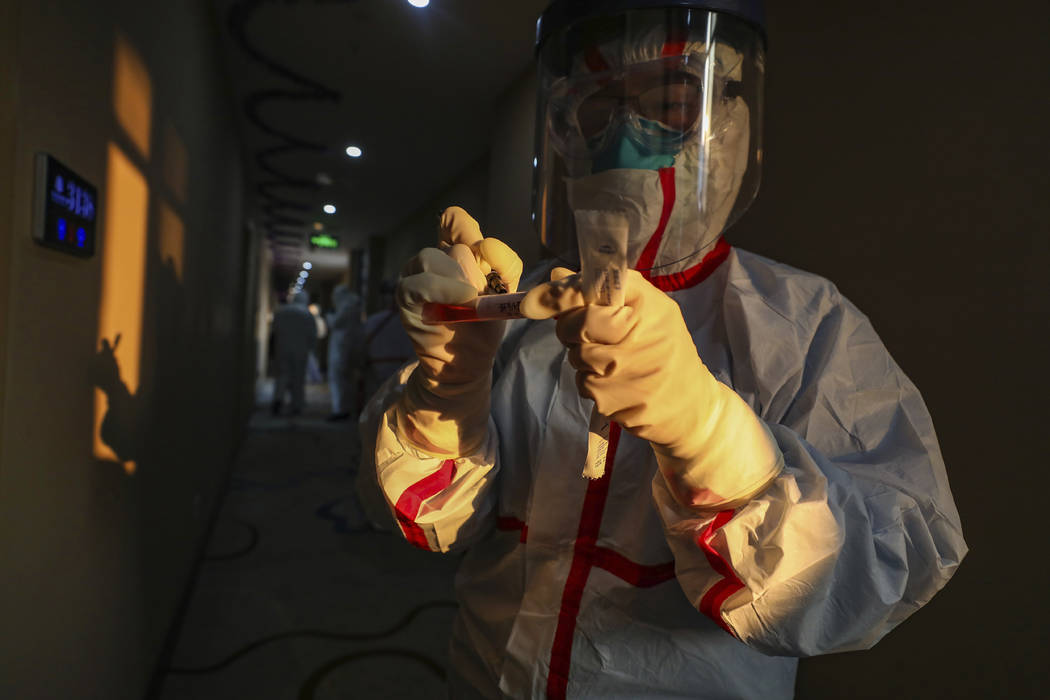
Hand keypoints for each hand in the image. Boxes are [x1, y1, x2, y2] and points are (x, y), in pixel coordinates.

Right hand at [395, 207, 522, 455]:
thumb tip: (486, 243)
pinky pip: (420, 282)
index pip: (454, 222)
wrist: (466, 361)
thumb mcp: (503, 292)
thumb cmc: (483, 324)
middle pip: (456, 247)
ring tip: (470, 304)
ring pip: (434, 257)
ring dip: (458, 280)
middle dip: (474, 272)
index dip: (466, 229)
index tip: (484, 252)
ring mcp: (415, 274)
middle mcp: (433, 259)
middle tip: (481, 299)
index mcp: (455, 252)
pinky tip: (463, 300)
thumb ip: (503, 264)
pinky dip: (444, 289)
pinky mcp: (405, 295)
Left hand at [523, 268, 781, 508]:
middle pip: (571, 327)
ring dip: (584, 357)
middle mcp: (628, 338)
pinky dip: (592, 381)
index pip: (583, 296)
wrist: (691, 404)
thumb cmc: (668, 347)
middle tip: (592, 333)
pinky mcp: (606, 401)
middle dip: (571, 328)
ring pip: (574, 356)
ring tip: (614, 360)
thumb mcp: (651, 308)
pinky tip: (617, 382)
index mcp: (642, 308)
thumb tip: (556, 274)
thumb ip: (605, 288)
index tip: (535, 300)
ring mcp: (616, 373)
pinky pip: (582, 383)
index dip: (558, 297)